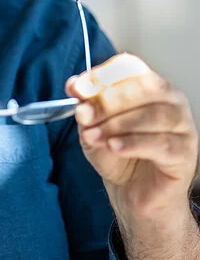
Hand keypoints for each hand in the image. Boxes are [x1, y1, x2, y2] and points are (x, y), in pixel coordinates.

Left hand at [67, 53, 197, 220]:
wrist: (131, 191)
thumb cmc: (116, 153)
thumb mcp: (92, 125)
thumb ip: (85, 105)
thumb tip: (74, 86)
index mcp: (148, 86)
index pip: (130, 67)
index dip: (102, 75)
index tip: (77, 89)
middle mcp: (171, 101)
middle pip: (145, 87)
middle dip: (108, 100)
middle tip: (83, 116)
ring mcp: (182, 127)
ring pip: (153, 115)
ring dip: (116, 125)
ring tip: (94, 136)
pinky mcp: (185, 154)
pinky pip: (161, 144)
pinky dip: (133, 143)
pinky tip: (114, 147)